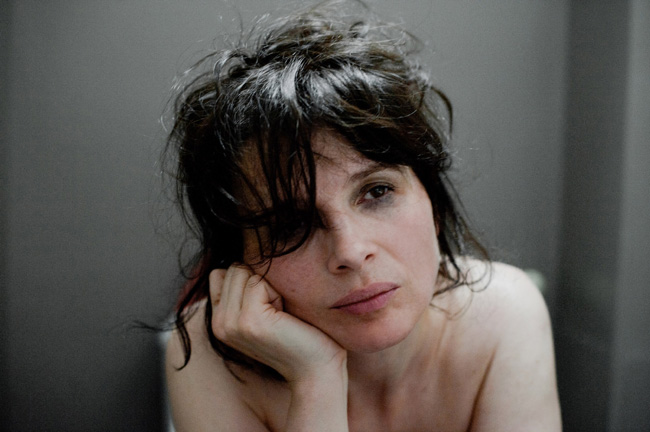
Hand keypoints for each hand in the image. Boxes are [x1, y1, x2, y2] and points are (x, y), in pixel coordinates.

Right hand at [209, 265, 346, 382]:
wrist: (318, 368)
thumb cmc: (301, 333)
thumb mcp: (267, 307)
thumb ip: (246, 286)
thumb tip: (245, 250)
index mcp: (220, 320)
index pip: (224, 271)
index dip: (253, 278)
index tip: (271, 305)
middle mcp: (218, 324)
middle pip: (234, 267)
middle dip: (262, 280)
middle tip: (279, 311)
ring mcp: (230, 324)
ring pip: (244, 271)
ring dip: (271, 285)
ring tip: (282, 314)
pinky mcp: (248, 322)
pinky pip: (258, 282)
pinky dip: (278, 292)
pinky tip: (286, 317)